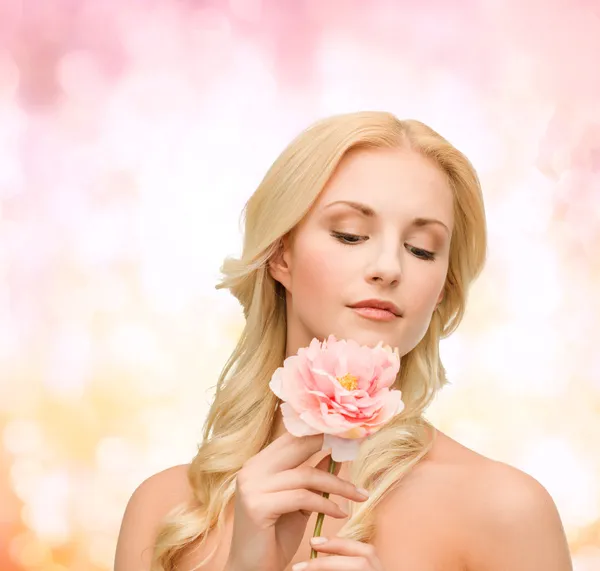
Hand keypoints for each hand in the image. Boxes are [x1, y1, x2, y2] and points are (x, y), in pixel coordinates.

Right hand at [226, 432, 368, 570]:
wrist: (251, 570)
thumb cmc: (274, 536)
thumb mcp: (298, 501)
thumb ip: (311, 477)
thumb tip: (334, 454)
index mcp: (258, 464)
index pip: (290, 437)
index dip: (318, 432)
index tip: (344, 432)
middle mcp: (251, 469)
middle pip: (297, 446)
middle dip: (329, 444)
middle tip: (355, 445)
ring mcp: (252, 486)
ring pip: (306, 475)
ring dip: (338, 485)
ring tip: (359, 495)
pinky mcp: (258, 506)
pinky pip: (302, 498)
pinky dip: (326, 504)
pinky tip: (340, 513)